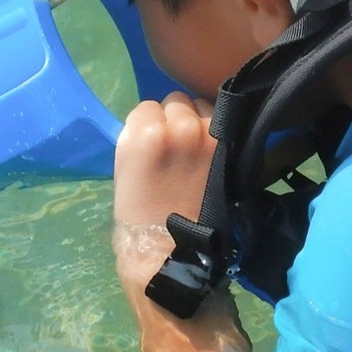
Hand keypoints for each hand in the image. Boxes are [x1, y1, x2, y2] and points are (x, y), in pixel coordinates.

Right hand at [114, 92, 217, 233]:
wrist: (172, 249)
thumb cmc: (137, 216)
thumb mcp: (123, 168)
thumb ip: (138, 138)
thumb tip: (154, 123)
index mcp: (143, 133)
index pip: (146, 107)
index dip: (147, 124)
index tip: (150, 143)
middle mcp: (177, 126)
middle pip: (176, 101)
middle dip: (173, 118)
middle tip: (173, 144)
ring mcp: (207, 135)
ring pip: (201, 106)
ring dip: (196, 121)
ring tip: (194, 147)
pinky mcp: (227, 147)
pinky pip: (221, 123)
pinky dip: (214, 131)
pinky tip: (209, 151)